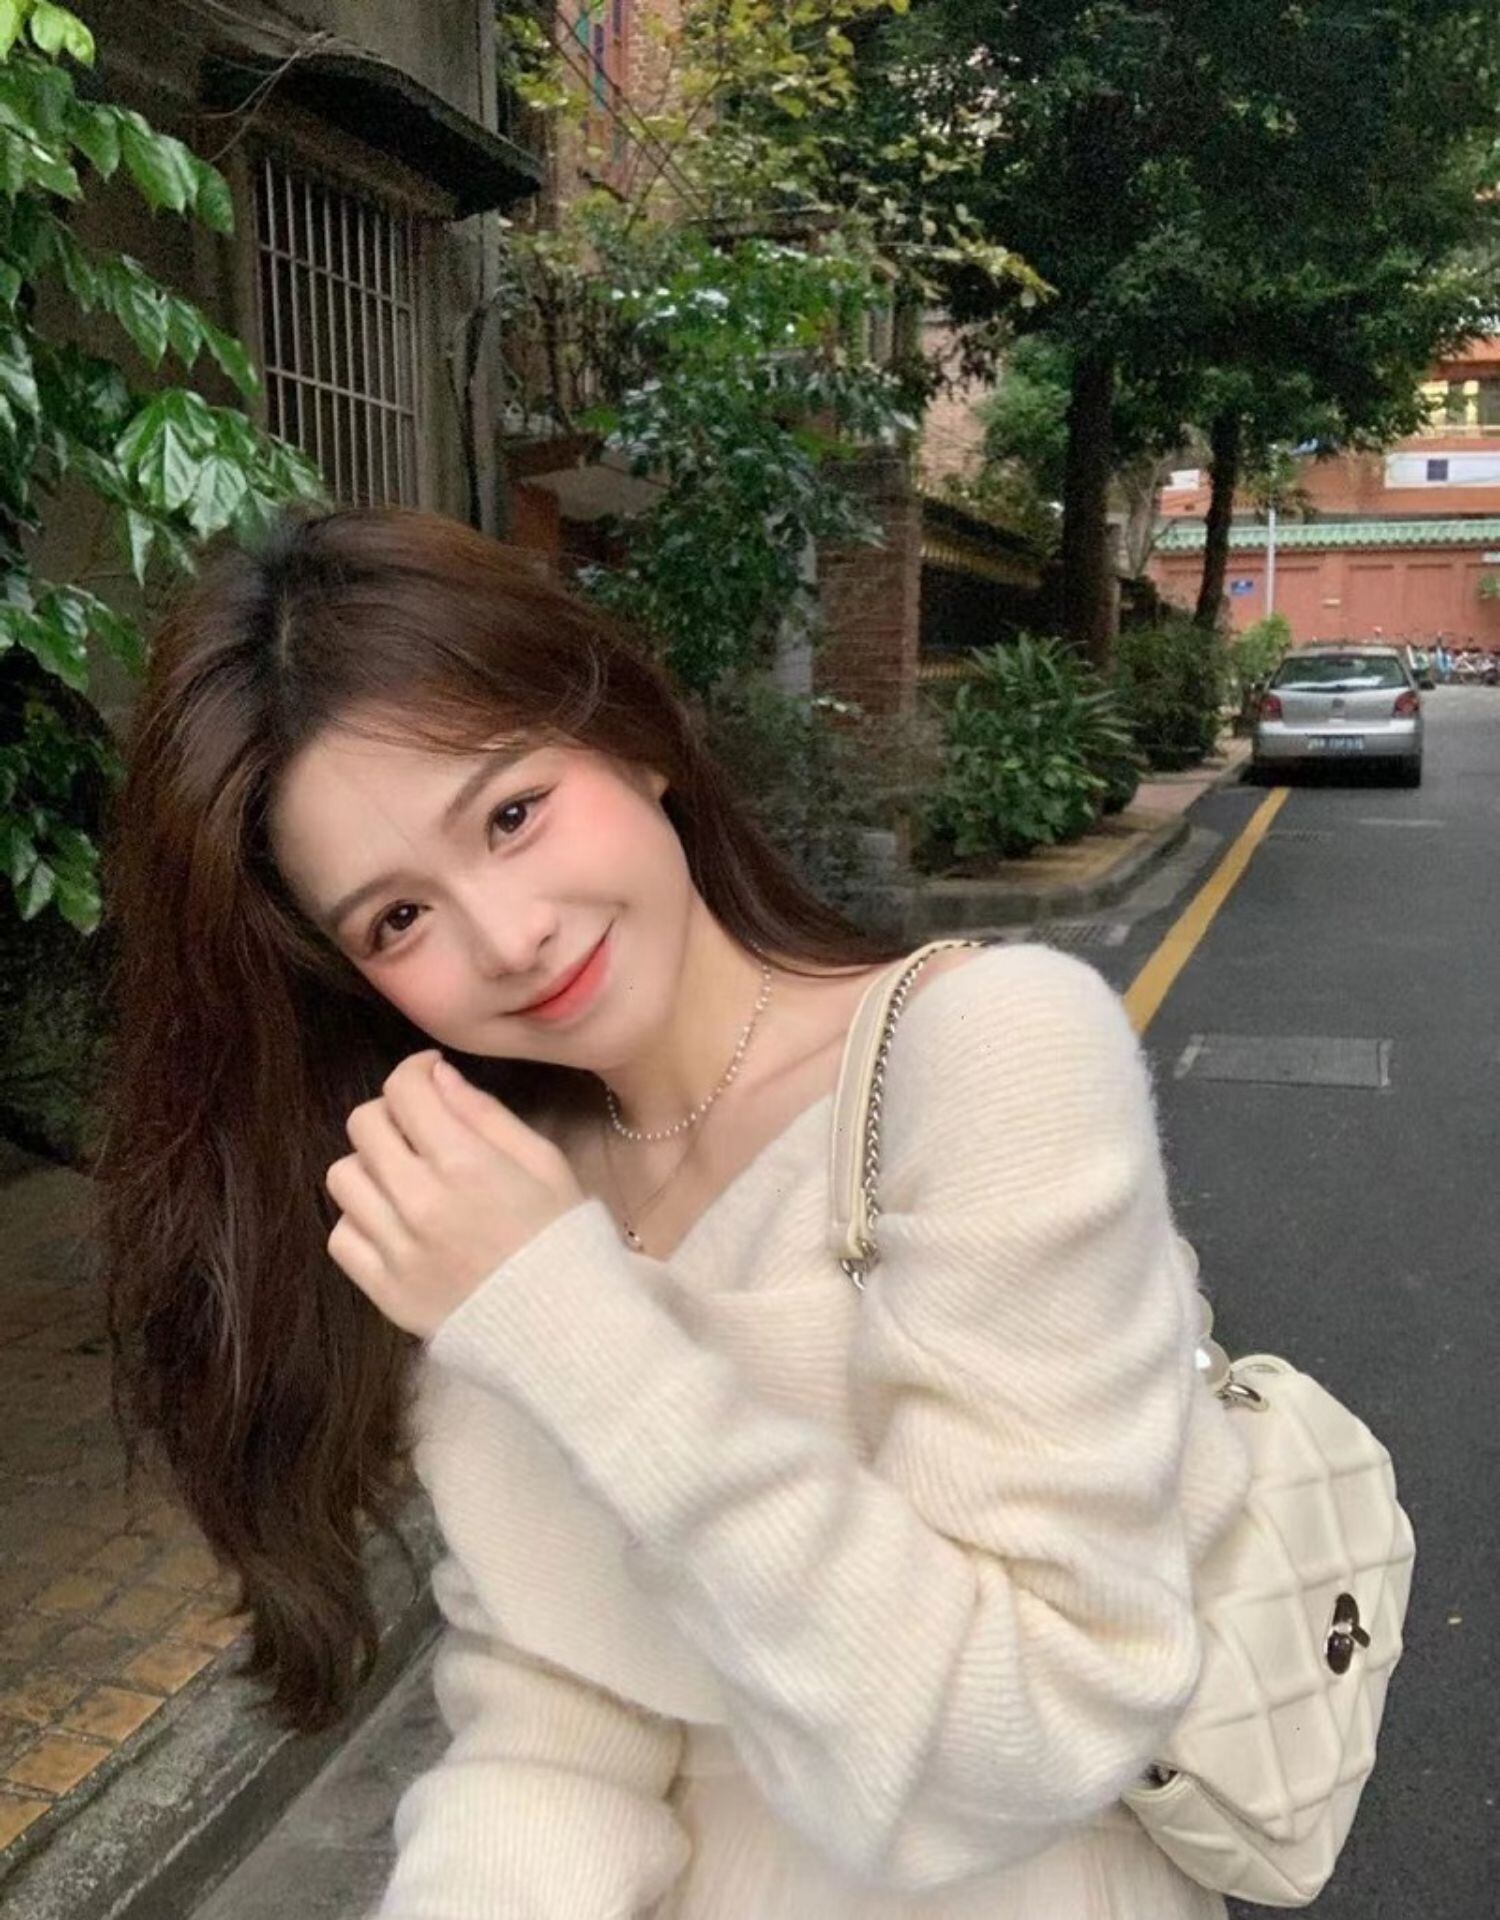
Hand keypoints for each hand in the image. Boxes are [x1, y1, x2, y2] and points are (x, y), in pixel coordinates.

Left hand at [326, 1051, 584, 1339]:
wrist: (563, 1328)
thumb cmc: (562, 1238)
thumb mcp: (544, 1163)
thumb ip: (486, 1115)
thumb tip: (438, 1076)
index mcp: (464, 1164)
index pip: (404, 1090)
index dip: (414, 1071)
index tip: (429, 1077)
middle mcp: (419, 1201)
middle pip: (364, 1126)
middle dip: (391, 1113)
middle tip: (418, 1127)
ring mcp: (395, 1249)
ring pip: (343, 1177)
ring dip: (371, 1166)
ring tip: (404, 1178)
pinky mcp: (383, 1289)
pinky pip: (342, 1236)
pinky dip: (362, 1220)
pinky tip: (395, 1222)